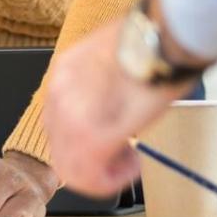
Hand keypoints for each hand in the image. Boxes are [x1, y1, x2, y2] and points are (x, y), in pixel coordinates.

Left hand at [44, 4, 204, 196]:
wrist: (159, 38)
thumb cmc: (148, 44)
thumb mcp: (114, 59)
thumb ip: (103, 87)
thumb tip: (112, 109)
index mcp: (64, 73)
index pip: (60, 119)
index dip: (85, 136)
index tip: (110, 137)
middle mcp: (58, 96)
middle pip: (60, 146)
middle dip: (91, 159)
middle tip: (122, 155)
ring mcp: (69, 118)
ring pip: (71, 168)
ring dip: (101, 172)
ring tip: (129, 160)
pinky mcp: (90, 138)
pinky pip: (91, 174)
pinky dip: (112, 178)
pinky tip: (134, 163)